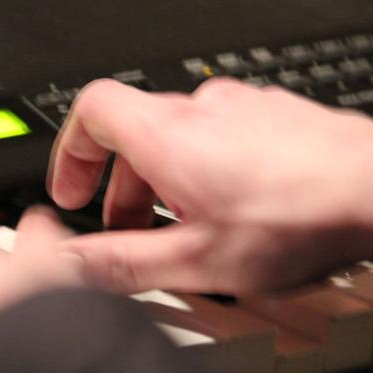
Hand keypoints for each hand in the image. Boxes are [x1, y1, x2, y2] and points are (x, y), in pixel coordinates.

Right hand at [48, 78, 372, 293]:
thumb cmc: (301, 217)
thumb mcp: (197, 259)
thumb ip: (123, 262)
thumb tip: (72, 265)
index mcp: (167, 135)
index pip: (92, 110)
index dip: (71, 151)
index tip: (74, 190)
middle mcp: (201, 109)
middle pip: (133, 132)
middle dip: (120, 186)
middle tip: (129, 229)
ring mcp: (241, 107)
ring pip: (178, 136)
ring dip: (163, 180)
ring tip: (183, 226)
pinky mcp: (273, 115)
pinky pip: (218, 134)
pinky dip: (203, 168)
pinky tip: (230, 209)